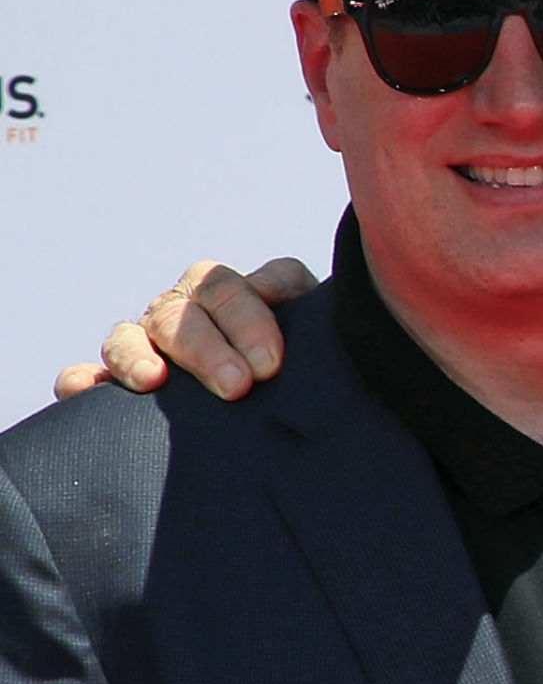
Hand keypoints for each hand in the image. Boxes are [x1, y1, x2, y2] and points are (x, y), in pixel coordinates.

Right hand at [53, 258, 318, 401]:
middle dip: (209, 348)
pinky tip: (83, 392)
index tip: (272, 364)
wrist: (290, 395)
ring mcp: (150, 342)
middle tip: (238, 386)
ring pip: (129, 335)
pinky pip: (86, 376)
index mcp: (236, 293)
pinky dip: (81, 381)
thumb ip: (315, 318)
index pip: (234, 288)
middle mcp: (187, 309)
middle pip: (184, 313)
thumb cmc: (310, 365)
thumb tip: (300, 309)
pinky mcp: (121, 380)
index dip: (250, 320)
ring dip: (139, 356)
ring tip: (154, 381)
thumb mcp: (321, 337)